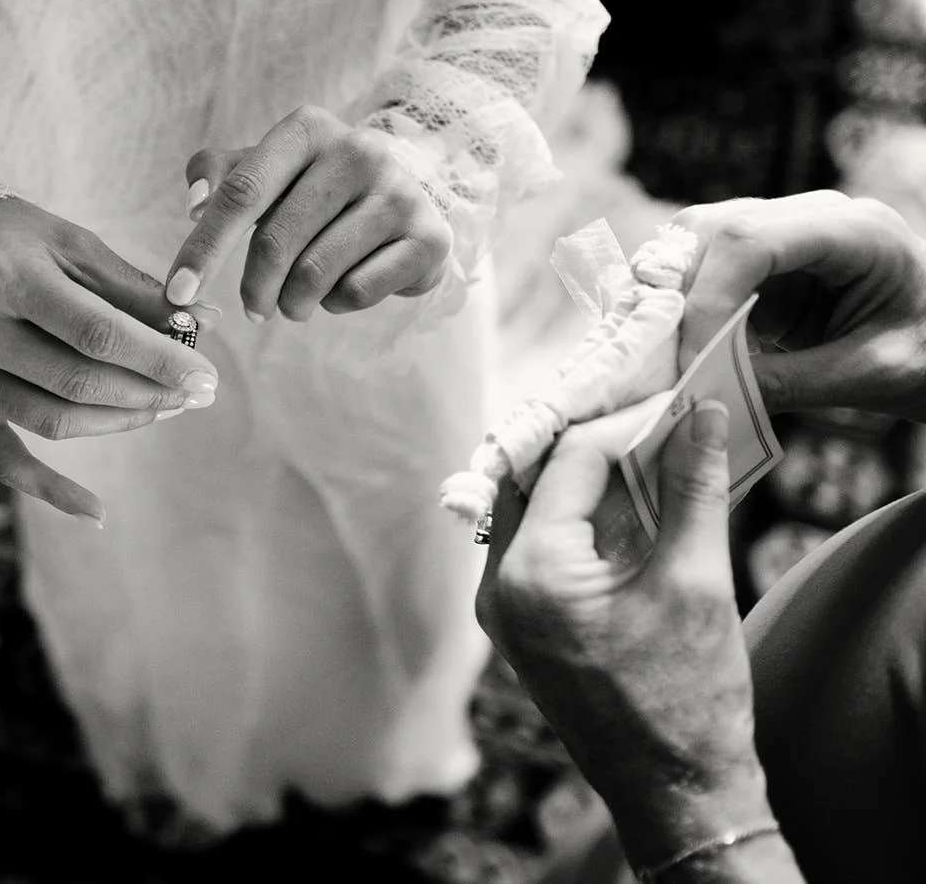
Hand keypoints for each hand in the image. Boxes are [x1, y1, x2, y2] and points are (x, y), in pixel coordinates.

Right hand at [0, 198, 219, 521]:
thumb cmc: (8, 233)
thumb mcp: (72, 242)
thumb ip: (134, 288)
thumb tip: (202, 322)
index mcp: (8, 280)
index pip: (97, 334)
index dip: (158, 360)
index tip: (205, 374)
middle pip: (78, 383)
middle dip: (150, 393)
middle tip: (198, 393)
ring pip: (54, 421)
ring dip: (120, 423)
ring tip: (166, 409)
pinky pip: (4, 461)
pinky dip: (50, 490)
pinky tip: (97, 511)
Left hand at [164, 106, 452, 320]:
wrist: (405, 200)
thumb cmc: (315, 188)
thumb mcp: (267, 169)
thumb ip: (220, 174)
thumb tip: (195, 201)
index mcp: (308, 129)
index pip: (242, 191)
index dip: (204, 247)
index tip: (177, 292)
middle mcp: (359, 151)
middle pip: (275, 241)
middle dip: (253, 288)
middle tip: (253, 308)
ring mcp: (399, 194)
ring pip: (314, 274)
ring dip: (292, 302)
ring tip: (295, 301)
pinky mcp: (429, 238)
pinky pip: (356, 292)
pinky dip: (336, 304)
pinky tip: (342, 287)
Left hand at [477, 400, 773, 868]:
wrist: (674, 791)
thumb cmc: (687, 699)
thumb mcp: (697, 582)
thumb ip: (693, 488)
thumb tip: (699, 416)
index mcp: (533, 571)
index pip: (569, 461)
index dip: (625, 424)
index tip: (675, 407)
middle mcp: (498, 585)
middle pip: (532, 477)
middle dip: (589, 442)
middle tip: (650, 418)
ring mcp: (499, 608)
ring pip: (528, 509)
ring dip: (581, 478)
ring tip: (644, 454)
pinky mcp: (516, 624)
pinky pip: (533, 546)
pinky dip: (573, 517)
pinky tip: (623, 506)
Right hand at [675, 191, 925, 421]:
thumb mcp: (869, 377)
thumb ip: (788, 384)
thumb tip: (704, 399)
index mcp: (855, 231)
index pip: (749, 240)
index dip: (706, 298)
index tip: (690, 359)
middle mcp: (814, 215)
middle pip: (712, 229)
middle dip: (679, 296)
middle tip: (667, 359)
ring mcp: (786, 232)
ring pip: (697, 241)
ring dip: (675, 298)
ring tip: (673, 353)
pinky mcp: (767, 261)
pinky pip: (706, 270)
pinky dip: (686, 307)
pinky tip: (688, 347)